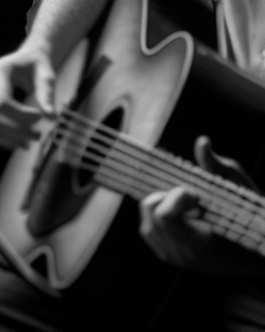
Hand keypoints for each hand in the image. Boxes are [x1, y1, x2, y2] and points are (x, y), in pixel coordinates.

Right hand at [0, 45, 55, 150]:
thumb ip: (47, 94)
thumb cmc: (36, 66)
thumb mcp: (46, 75)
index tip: (40, 118)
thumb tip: (50, 117)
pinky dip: (0, 139)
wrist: (26, 59)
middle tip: (36, 135)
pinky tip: (18, 141)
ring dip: (6, 139)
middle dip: (14, 131)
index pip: (1, 102)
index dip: (20, 116)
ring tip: (28, 142)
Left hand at [138, 137, 262, 276]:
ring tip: (187, 206)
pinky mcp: (169, 256)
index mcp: (202, 246)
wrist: (257, 254)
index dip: (177, 196)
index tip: (196, 194)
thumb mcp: (239, 189)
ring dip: (162, 204)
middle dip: (168, 196)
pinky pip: (148, 230)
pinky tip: (178, 212)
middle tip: (193, 197)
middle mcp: (184, 256)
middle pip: (151, 211)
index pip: (164, 216)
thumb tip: (202, 141)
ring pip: (146, 221)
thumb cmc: (250, 218)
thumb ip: (217, 166)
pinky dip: (158, 215)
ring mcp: (174, 258)